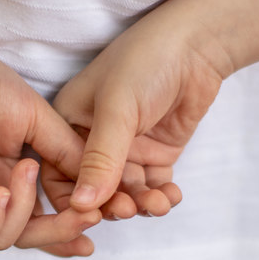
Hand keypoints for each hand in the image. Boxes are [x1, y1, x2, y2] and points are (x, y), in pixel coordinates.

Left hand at [0, 47, 100, 253]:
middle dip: (60, 232)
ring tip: (26, 168)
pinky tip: (2, 192)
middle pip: (29, 237)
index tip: (101, 220)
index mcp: (13, 179)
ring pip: (3, 239)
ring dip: (25, 212)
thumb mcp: (44, 125)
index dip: (70, 230)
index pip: (44, 220)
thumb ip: (70, 157)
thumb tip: (100, 189)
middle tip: (86, 216)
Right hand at [41, 1, 232, 220]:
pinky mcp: (154, 153)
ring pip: (125, 192)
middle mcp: (91, 140)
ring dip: (141, 203)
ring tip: (159, 203)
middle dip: (112, 204)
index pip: (58, 174)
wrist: (199, 44)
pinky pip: (151, 186)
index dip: (73, 199)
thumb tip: (83, 206)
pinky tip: (171, 196)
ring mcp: (124, 148)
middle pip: (93, 190)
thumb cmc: (146, 61)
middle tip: (130, 208)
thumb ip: (100, 160)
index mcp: (67, 124)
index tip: (92, 216)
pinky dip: (161, 196)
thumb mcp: (117, 110)